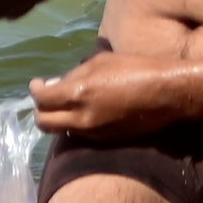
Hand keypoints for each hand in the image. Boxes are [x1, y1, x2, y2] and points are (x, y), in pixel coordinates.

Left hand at [27, 51, 184, 141]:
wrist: (167, 94)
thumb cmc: (136, 68)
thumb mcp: (102, 61)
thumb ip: (74, 74)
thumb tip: (53, 85)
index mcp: (79, 93)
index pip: (41, 99)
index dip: (35, 90)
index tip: (38, 84)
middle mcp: (82, 118)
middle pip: (44, 123)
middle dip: (40, 110)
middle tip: (47, 98)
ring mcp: (93, 133)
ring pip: (61, 131)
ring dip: (59, 118)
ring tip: (69, 103)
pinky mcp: (105, 141)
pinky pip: (81, 134)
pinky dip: (77, 124)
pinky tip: (88, 111)